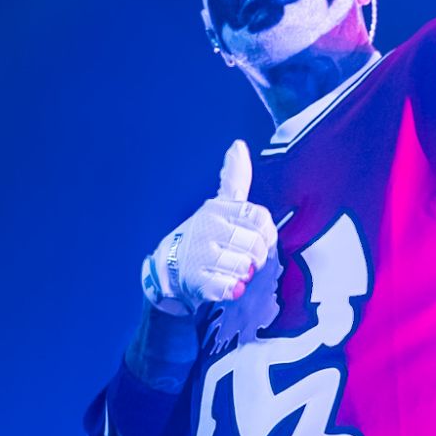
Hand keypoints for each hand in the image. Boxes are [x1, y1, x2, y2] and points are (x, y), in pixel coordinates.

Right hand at [141, 141, 276, 314]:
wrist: (169, 266)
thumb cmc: (205, 233)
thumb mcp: (219, 205)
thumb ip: (234, 178)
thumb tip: (238, 145)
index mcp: (219, 209)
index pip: (260, 218)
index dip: (266, 232)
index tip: (259, 238)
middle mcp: (209, 228)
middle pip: (256, 246)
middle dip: (256, 257)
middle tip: (245, 258)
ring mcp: (202, 255)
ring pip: (245, 268)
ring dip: (244, 274)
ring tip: (232, 269)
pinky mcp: (198, 282)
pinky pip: (231, 288)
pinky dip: (232, 290)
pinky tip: (225, 283)